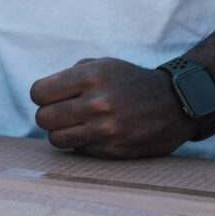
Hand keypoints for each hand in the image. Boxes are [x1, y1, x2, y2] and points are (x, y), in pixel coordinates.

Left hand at [30, 58, 194, 158]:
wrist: (175, 104)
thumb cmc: (130, 82)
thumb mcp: (102, 65)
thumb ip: (69, 75)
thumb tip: (41, 94)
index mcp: (91, 76)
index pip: (39, 93)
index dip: (41, 96)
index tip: (50, 97)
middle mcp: (98, 102)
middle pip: (43, 118)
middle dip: (48, 116)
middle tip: (61, 113)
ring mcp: (107, 129)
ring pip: (56, 139)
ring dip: (61, 133)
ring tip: (74, 125)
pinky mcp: (114, 150)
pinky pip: (78, 150)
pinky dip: (80, 144)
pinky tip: (95, 134)